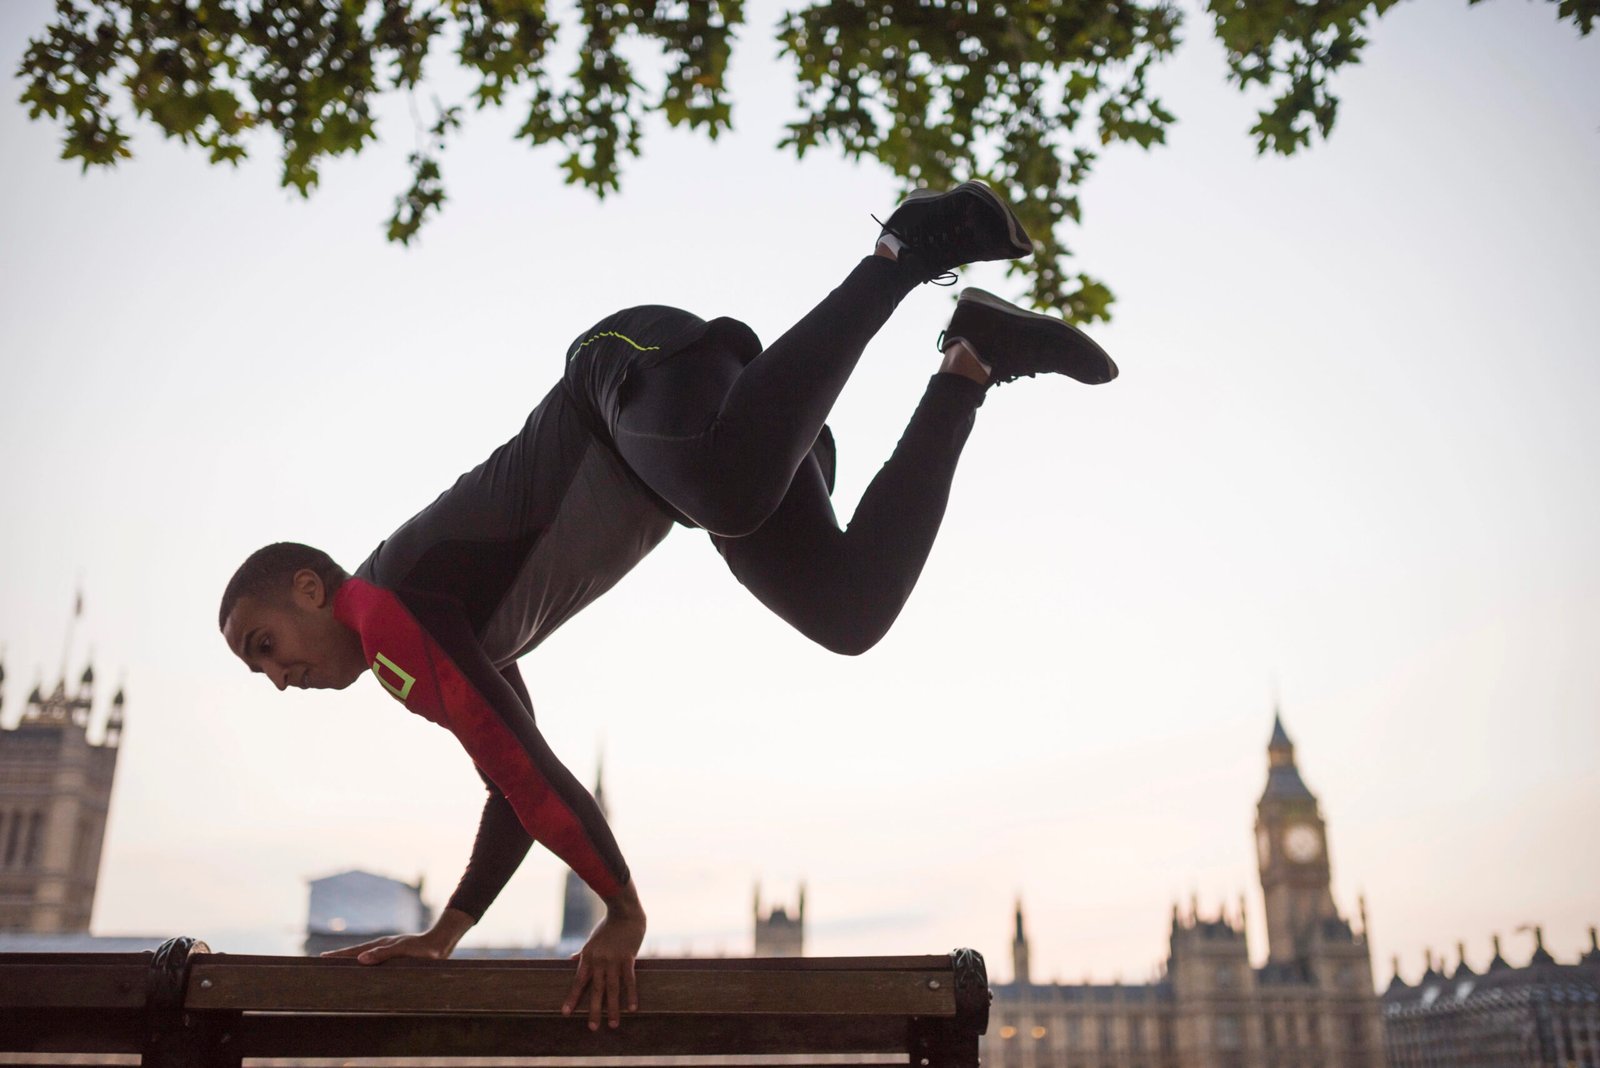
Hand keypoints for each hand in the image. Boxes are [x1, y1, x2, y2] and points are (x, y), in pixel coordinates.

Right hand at [321, 907, 472, 963]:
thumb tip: (360, 959)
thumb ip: (382, 954)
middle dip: (340, 956)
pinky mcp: (396, 957)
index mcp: (380, 945)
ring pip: (365, 956)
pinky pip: (375, 960)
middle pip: (356, 952)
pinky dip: (364, 963)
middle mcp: (382, 947)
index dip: (339, 955)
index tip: (322, 958)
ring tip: (339, 964)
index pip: (354, 951)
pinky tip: (364, 968)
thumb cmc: (423, 948)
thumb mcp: (402, 951)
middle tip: (324, 960)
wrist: (440, 943)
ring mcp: (388, 951)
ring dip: (351, 959)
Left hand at [563, 880, 645, 1030]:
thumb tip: (570, 960)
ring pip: (613, 989)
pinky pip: (629, 980)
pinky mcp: (628, 958)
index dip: (572, 998)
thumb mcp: (591, 939)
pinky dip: (631, 994)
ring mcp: (614, 960)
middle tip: (592, 1028)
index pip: (578, 982)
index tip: (566, 1013)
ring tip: (613, 1024)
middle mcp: (599, 961)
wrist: (624, 911)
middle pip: (595, 990)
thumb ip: (582, 953)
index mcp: (588, 957)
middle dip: (594, 1010)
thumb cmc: (607, 925)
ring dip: (613, 1008)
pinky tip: (632, 1008)